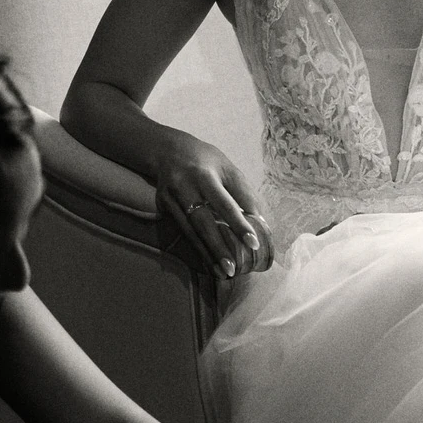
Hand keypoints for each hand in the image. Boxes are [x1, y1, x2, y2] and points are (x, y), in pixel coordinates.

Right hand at [144, 126, 272, 280]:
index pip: (224, 203)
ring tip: (221, 273)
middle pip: (203, 222)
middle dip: (218, 247)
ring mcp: (170, 198)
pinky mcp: (162, 206)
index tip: (253, 244)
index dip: (238, 224)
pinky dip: (195, 248)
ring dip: (206, 254)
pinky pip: (181, 231)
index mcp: (204, 175)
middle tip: (233, 269)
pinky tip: (207, 262)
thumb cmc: (206, 160)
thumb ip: (243, 192)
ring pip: (190, 231)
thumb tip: (260, 220)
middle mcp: (184, 187)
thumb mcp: (227, 168)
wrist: (167, 149)